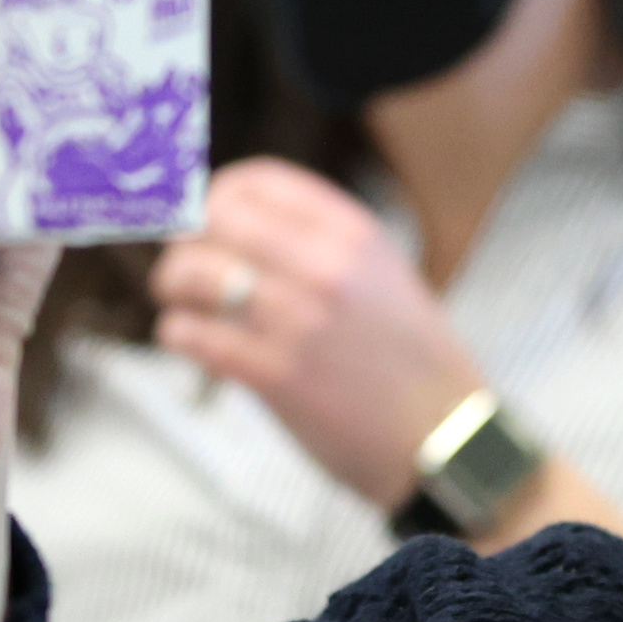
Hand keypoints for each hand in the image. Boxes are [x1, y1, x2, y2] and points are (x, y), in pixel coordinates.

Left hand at [149, 158, 486, 509]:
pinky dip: (180, 335)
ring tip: (184, 306)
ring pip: (191, 273)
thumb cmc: (416, 365)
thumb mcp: (386, 278)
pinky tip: (191, 342)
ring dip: (174, 289)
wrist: (448, 441)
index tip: (205, 220)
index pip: (256, 181)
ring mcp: (299, 320)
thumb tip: (239, 226)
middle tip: (188, 269)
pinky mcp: (275, 374)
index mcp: (356, 234)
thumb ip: (324, 246)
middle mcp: (327, 266)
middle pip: (213, 217)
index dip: (215, 196)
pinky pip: (192, 334)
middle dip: (187, 241)